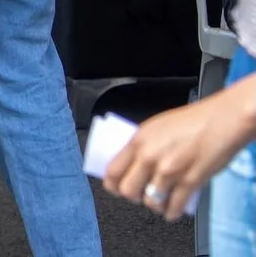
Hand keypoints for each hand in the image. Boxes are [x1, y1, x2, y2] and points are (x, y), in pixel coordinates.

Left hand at [105, 81, 255, 220]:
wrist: (220, 122)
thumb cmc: (190, 121)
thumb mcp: (154, 127)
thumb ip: (141, 145)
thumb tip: (131, 162)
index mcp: (138, 142)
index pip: (113, 171)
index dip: (112, 184)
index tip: (116, 188)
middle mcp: (150, 158)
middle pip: (128, 190)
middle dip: (132, 196)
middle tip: (139, 194)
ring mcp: (169, 172)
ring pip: (151, 202)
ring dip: (154, 205)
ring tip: (158, 202)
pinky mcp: (190, 182)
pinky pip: (174, 206)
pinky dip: (172, 212)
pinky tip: (172, 211)